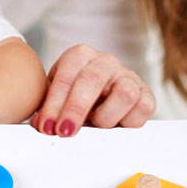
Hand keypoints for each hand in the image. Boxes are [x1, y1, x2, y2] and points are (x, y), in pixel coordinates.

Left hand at [31, 44, 154, 136]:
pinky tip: (114, 127)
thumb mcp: (54, 100)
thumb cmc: (71, 99)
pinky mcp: (145, 94)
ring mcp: (128, 76)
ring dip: (106, 116)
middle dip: (76, 109)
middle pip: (92, 80)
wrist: (97, 100)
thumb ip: (47, 110)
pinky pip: (143, 108)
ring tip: (95, 126)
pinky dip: (128, 122)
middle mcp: (105, 61)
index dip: (55, 103)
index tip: (47, 126)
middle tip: (64, 131)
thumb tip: (41, 126)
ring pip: (124, 93)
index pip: (66, 75)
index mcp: (79, 56)